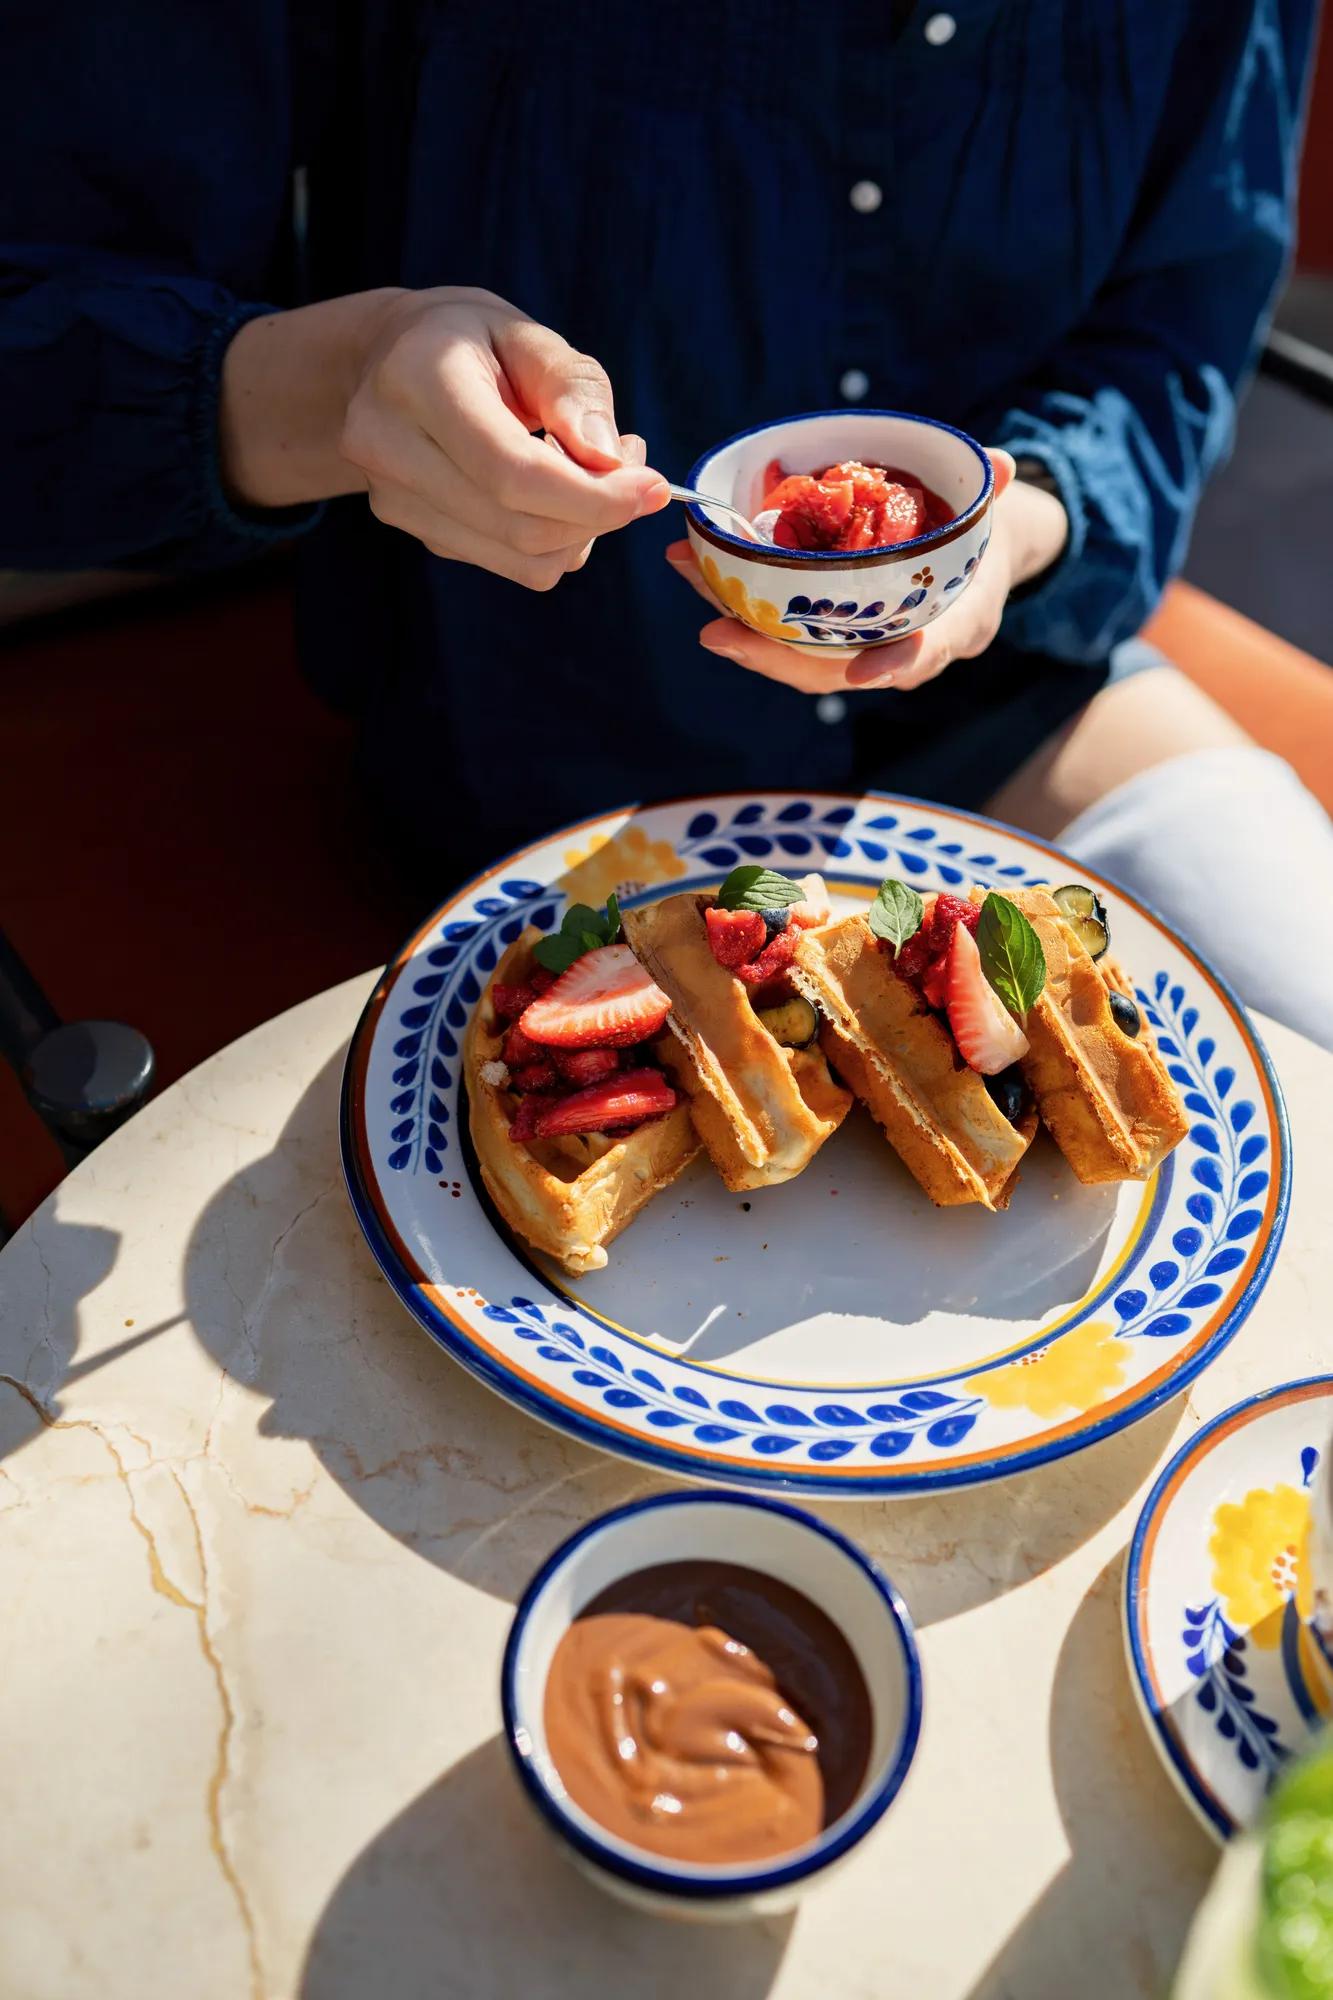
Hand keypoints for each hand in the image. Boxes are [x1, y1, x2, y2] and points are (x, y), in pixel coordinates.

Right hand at [221, 286, 669, 588]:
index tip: (652, 488)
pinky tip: (555, 493)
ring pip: (520, 557)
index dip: (591, 495)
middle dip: (597, 513)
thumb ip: (573, 388)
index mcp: (416, 379)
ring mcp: (395, 498)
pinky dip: (554, 541)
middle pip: (519, 525)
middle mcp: (388, 444)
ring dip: (581, 530)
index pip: (510, 470)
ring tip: (594, 471)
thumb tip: (610, 460)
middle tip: (634, 470)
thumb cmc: (470, 342)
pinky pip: (510, 564)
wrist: (391, 363)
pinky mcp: (415, 531)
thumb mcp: (527, 336)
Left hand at [665, 450, 1067, 694]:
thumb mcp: (990, 521)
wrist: (973, 567)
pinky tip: (698, 570)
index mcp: (949, 631)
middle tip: (717, 632)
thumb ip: (988, 495)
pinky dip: (738, 603)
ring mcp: (858, 648)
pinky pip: (780, 632)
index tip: (862, 671)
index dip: (893, 665)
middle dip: (771, 655)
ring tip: (689, 577)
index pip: (922, 656)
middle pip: (829, 670)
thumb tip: (999, 465)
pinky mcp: (826, 634)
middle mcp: (897, 652)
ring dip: (736, 624)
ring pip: (793, 656)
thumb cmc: (980, 544)